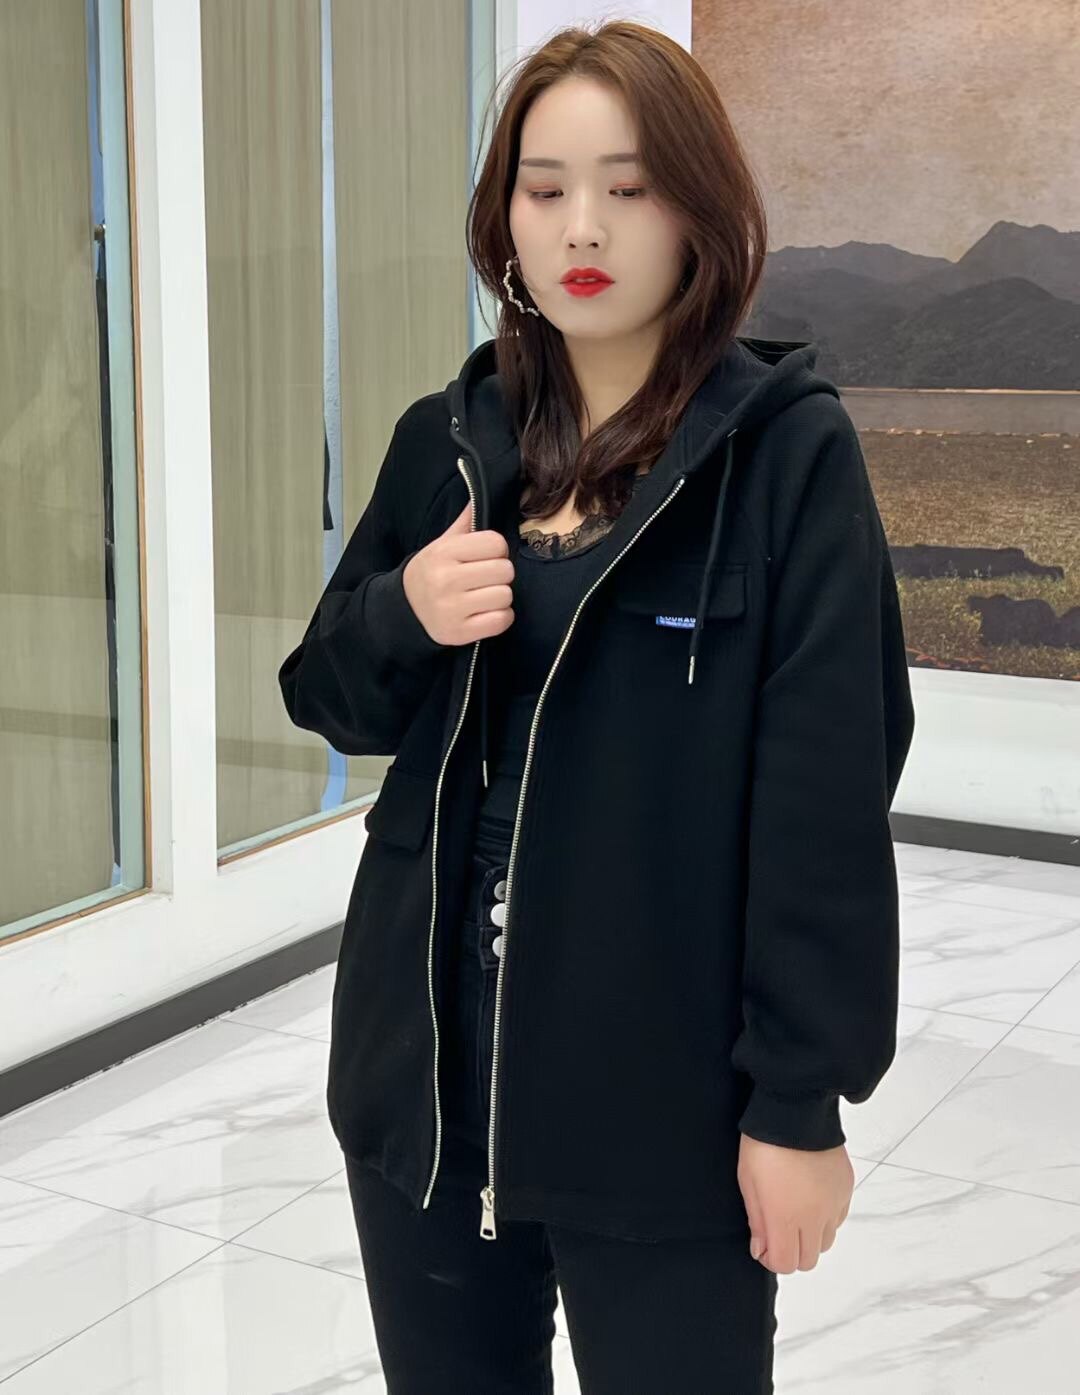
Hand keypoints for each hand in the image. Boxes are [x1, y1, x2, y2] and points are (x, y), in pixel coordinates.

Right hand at [402, 503, 515, 645]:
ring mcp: (452, 608)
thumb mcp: (442, 544)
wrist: (405, 610)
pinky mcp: (460, 632)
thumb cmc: (432, 573)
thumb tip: (483, 492)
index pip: (496, 543)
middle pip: (505, 570)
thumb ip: (466, 522)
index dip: (497, 550)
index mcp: (444, 552)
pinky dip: (500, 617)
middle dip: (500, 574)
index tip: (486, 557)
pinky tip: (485, 613)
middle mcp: (446, 580)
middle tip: (485, 578)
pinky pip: (502, 620)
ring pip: (505, 596)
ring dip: (500, 597)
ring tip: (483, 595)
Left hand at [736, 1132, 853, 1273]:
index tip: (763, 1243)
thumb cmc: (764, 1144)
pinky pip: (838, 1217)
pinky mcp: (846, 1188)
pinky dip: (826, 1216)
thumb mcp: (748, 1182)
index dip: (771, 1258)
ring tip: (796, 1209)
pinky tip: (811, 1195)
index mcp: (787, 1217)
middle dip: (791, 1251)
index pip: (786, 1264)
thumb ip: (757, 1221)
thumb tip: (761, 1250)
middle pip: (808, 1260)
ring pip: (826, 1241)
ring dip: (810, 1235)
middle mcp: (815, 1217)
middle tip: (778, 1228)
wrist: (796, 1110)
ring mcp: (834, 1203)